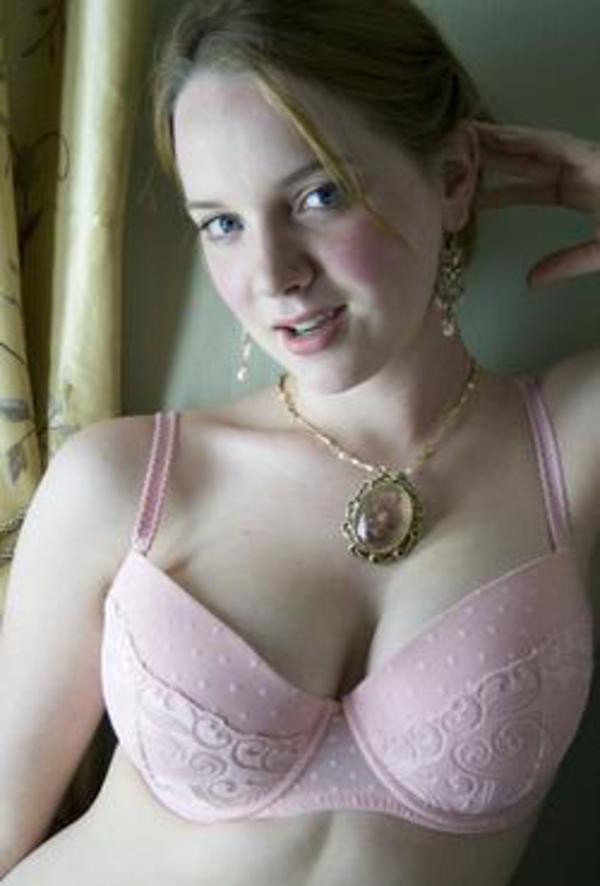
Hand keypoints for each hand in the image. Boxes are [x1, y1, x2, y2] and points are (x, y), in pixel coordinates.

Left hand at [472, 122, 599, 287]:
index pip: (527, 190)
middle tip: (454, 154)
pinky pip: (551, 144)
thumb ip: (566, 264)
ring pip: (531, 148)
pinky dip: (524, 139)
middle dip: (490, 157)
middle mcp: (577, 171)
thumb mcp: (599, 254)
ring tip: (465, 136)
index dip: (497, 189)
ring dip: (499, 140)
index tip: (468, 190)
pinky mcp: (591, 155)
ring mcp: (585, 159)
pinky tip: (499, 136)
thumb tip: (531, 281)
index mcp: (578, 193)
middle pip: (523, 163)